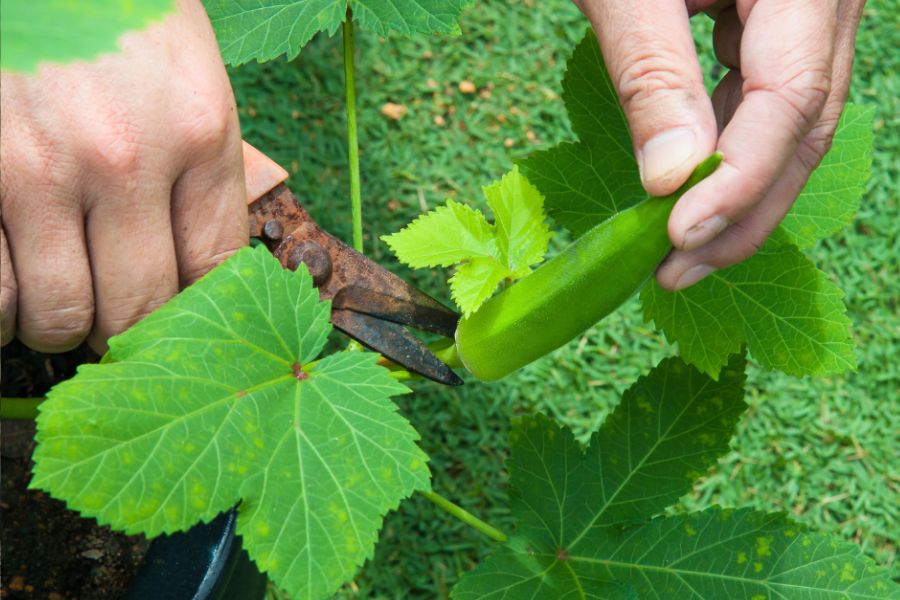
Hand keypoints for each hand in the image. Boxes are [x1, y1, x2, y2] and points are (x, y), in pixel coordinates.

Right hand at [0, 1, 278, 352]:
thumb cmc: (110, 10)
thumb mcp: (184, 70)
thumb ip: (199, 164)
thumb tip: (201, 262)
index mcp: (198, 130)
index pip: (214, 270)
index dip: (194, 311)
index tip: (177, 318)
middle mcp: (126, 159)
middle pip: (141, 308)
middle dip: (127, 330)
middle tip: (110, 319)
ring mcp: (40, 170)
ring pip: (60, 316)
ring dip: (58, 325)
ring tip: (56, 300)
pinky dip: (2, 312)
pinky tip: (11, 287)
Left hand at [573, 0, 864, 289]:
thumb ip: (652, 74)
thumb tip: (671, 180)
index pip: (794, 97)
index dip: (740, 179)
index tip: (679, 237)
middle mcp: (823, 1)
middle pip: (804, 125)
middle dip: (743, 211)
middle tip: (676, 272)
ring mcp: (804, 16)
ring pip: (788, 124)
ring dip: (733, 193)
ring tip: (674, 251)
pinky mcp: (773, 27)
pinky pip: (761, 100)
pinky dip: (723, 153)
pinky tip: (684, 195)